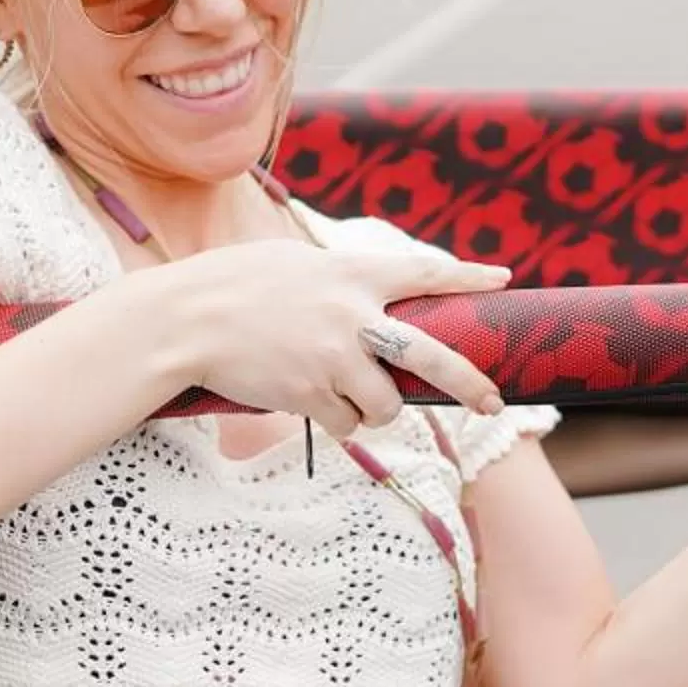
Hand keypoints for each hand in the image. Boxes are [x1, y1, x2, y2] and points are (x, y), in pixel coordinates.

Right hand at [150, 240, 512, 436]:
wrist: (185, 320)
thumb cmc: (232, 284)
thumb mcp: (294, 262)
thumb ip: (337, 280)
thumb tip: (369, 299)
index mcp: (351, 273)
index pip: (424, 272)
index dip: (467, 277)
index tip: (502, 280)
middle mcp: (352, 316)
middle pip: (432, 357)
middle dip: (469, 383)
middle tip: (491, 402)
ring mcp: (333, 359)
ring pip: (384, 407)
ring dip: (374, 411)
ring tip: (347, 396)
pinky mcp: (310, 395)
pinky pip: (344, 424)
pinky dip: (335, 421)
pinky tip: (309, 402)